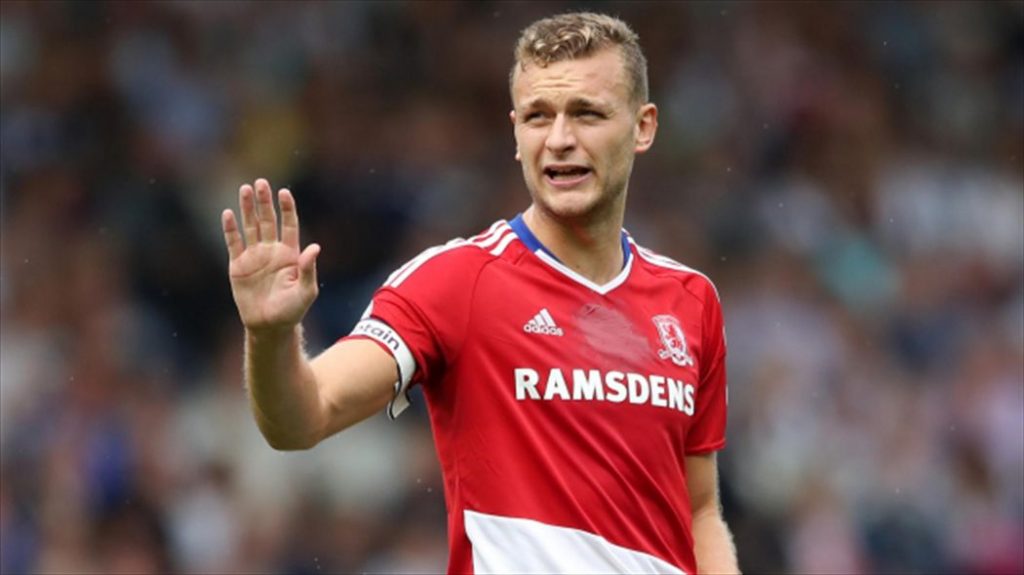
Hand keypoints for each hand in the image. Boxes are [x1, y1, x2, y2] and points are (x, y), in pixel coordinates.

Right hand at [222, 179, 320, 332]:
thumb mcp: (306, 291)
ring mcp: (254, 256)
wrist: (269, 325)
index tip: (284, 192)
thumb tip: (315, 247)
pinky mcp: (238, 265)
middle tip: (261, 182)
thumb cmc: (292, 310)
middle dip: (265, 202)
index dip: (287, 209)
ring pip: (250, 226)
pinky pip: (233, 243)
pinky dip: (230, 229)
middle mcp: (271, 251)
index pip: (289, 225)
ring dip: (248, 208)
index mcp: (290, 254)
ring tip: (245, 189)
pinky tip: (228, 214)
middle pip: (268, 220)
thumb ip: (308, 269)